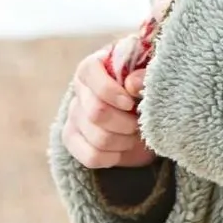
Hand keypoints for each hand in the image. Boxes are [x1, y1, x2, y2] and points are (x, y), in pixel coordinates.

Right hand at [62, 48, 155, 169]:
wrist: (142, 109)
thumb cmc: (145, 83)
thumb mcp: (150, 72)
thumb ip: (144, 74)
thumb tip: (131, 84)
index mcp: (93, 66)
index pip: (90, 73)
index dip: (111, 91)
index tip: (131, 103)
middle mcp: (79, 89)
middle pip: (96, 113)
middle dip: (125, 122)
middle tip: (140, 122)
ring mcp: (73, 116)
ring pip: (97, 137)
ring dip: (124, 140)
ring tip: (136, 133)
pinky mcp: (72, 139)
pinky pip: (90, 156)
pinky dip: (113, 156)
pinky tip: (124, 148)